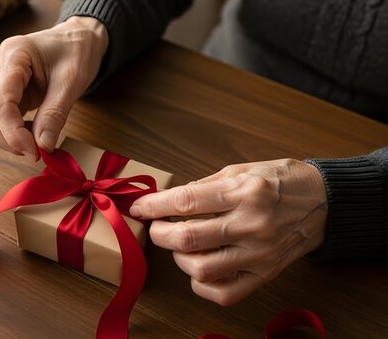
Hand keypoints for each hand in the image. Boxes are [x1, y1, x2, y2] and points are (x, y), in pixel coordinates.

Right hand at [0, 16, 108, 159]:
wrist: (77, 38)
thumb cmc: (76, 52)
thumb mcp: (72, 82)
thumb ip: (54, 115)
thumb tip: (42, 146)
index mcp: (13, 56)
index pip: (0, 104)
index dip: (13, 133)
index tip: (34, 151)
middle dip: (10, 139)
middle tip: (38, 150)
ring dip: (9, 139)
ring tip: (37, 139)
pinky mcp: (2, 92)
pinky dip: (12, 133)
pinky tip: (33, 130)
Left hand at [130, 159, 327, 305]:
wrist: (324, 202)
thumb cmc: (279, 181)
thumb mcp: (240, 170)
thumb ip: (202, 186)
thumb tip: (165, 200)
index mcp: (245, 191)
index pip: (185, 202)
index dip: (153, 206)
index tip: (139, 207)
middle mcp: (253, 224)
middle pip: (187, 239)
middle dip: (159, 234)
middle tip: (156, 227)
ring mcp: (260, 254)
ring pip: (201, 269)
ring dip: (179, 258)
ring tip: (182, 245)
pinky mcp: (265, 275)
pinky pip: (223, 293)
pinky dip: (202, 284)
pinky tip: (200, 267)